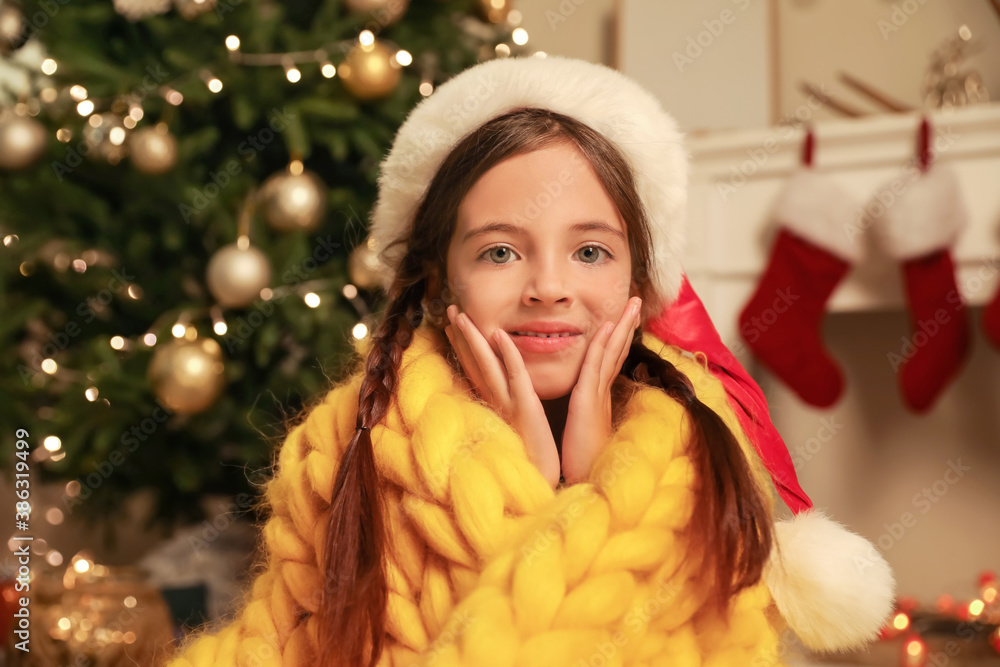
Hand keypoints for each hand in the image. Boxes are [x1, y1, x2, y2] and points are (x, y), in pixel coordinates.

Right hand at [443, 305, 560, 487]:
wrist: (541, 485)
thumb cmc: (532, 462)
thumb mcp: (518, 433)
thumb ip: (509, 416)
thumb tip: (503, 408)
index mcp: (496, 407)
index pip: (476, 370)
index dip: (464, 347)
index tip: (454, 326)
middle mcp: (497, 402)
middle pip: (475, 362)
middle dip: (462, 335)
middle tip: (451, 309)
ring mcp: (509, 404)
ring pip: (487, 363)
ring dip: (473, 337)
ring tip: (461, 314)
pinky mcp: (526, 408)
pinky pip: (515, 375)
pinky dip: (507, 354)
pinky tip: (498, 333)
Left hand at [560, 296, 640, 483]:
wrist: (584, 488)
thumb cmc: (580, 467)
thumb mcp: (581, 437)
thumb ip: (583, 423)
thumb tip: (584, 418)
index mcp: (599, 401)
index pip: (610, 364)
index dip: (618, 342)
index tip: (623, 322)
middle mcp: (602, 395)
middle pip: (617, 352)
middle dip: (627, 326)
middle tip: (635, 303)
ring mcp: (597, 396)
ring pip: (611, 353)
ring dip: (621, 326)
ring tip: (631, 303)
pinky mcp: (588, 402)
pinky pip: (595, 366)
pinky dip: (601, 344)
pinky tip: (606, 326)